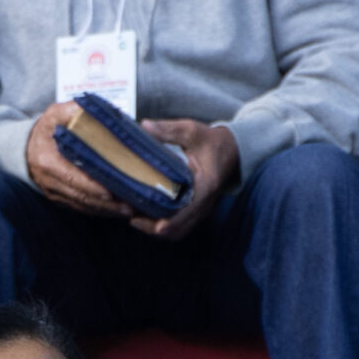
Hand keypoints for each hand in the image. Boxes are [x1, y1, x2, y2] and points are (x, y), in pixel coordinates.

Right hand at [25, 103, 128, 217]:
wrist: (26, 147)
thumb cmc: (46, 130)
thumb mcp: (55, 114)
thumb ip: (72, 110)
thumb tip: (94, 109)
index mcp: (48, 162)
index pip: (72, 178)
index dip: (92, 187)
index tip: (112, 191)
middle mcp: (49, 182)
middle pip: (80, 196)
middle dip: (105, 203)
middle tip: (130, 205)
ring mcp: (54, 192)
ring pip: (82, 205)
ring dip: (105, 210)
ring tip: (128, 210)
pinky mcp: (59, 198)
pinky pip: (80, 207)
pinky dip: (98, 210)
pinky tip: (115, 210)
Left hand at [130, 119, 238, 240]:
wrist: (230, 151)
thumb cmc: (210, 141)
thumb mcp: (192, 131)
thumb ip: (169, 130)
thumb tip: (144, 125)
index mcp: (207, 185)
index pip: (189, 210)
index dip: (169, 220)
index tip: (148, 222)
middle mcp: (205, 203)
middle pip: (177, 228)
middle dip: (151, 227)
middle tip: (127, 214)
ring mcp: (200, 211)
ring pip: (176, 232)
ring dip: (153, 230)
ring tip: (130, 216)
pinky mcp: (194, 213)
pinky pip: (177, 228)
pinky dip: (159, 227)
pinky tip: (141, 217)